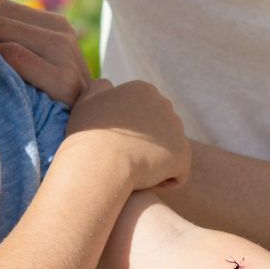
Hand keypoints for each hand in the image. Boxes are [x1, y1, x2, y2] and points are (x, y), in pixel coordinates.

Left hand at [0, 0, 93, 105]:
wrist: (88, 133)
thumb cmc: (45, 100)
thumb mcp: (29, 63)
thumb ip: (7, 41)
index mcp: (54, 24)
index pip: (5, 5)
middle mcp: (64, 33)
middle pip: (4, 16)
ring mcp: (67, 54)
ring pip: (8, 33)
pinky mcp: (65, 80)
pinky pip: (17, 56)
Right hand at [65, 79, 191, 192]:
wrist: (100, 162)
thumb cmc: (89, 134)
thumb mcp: (86, 101)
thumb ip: (99, 88)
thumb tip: (109, 86)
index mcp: (143, 90)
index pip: (143, 114)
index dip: (130, 133)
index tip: (114, 144)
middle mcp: (165, 104)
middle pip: (159, 130)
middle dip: (146, 145)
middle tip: (123, 158)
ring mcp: (177, 129)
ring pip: (168, 151)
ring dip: (155, 162)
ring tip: (132, 170)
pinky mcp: (183, 155)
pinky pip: (178, 172)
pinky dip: (163, 181)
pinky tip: (144, 182)